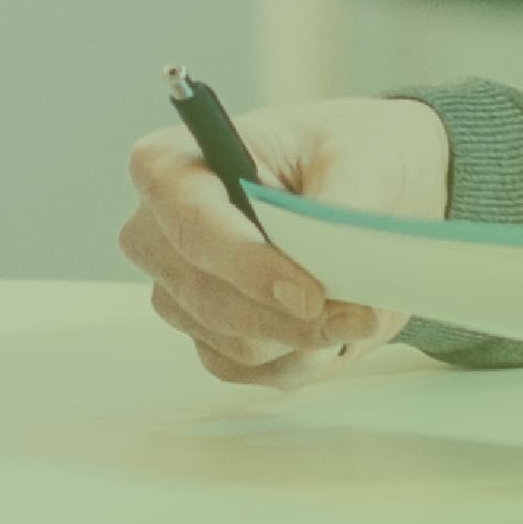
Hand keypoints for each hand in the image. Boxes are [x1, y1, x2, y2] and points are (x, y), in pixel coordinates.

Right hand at [121, 94, 449, 380]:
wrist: (366, 192)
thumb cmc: (347, 154)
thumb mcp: (363, 154)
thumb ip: (345, 199)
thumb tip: (332, 250)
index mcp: (173, 164)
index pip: (190, 221)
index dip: (246, 263)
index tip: (310, 294)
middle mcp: (156, 232)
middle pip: (206, 297)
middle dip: (287, 317)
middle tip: (362, 314)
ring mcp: (175, 290)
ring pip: (232, 343)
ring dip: (302, 339)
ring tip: (356, 310)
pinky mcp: (204, 335)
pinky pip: (245, 369)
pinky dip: (298, 358)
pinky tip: (330, 326)